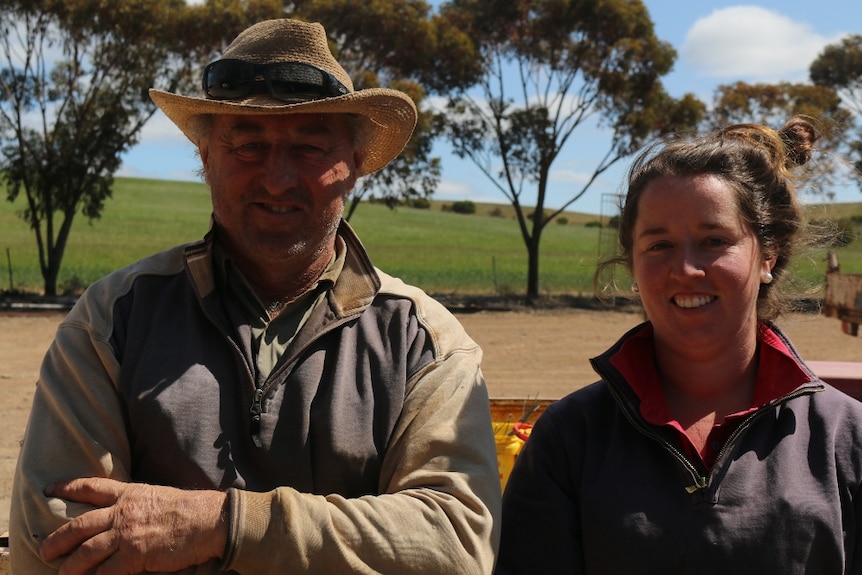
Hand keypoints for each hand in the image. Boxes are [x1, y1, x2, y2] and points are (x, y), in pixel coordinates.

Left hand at [40, 477, 227, 574]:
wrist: (208, 520)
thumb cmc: (189, 509)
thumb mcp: (157, 496)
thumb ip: (137, 503)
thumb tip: (121, 513)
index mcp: (130, 493)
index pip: (91, 487)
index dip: (68, 487)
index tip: (50, 489)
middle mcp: (123, 512)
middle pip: (79, 525)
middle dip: (57, 539)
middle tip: (44, 550)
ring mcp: (127, 534)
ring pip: (86, 551)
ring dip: (70, 566)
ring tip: (61, 573)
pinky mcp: (134, 556)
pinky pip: (106, 572)